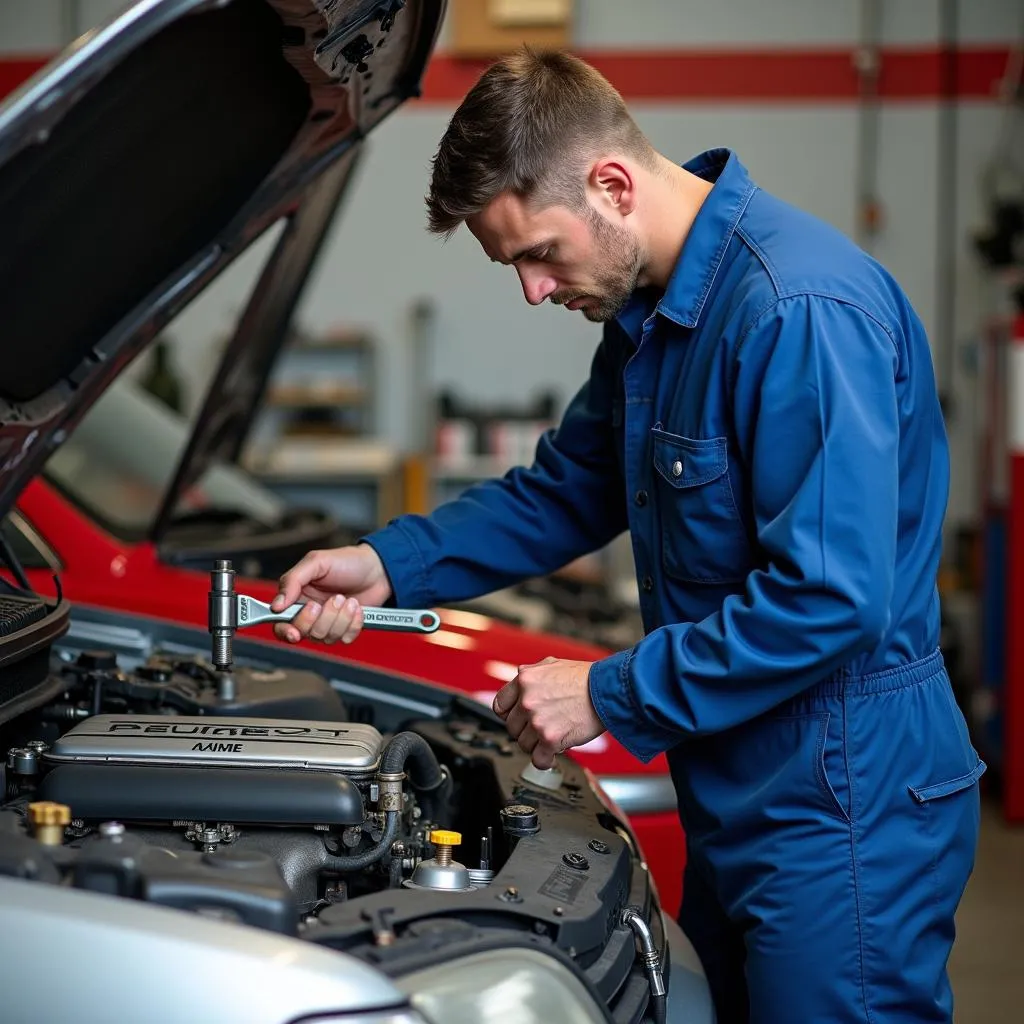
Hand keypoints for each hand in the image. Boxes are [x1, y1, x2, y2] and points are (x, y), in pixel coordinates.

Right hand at [271, 544, 391, 645]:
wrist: (378, 568)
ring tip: (348, 599)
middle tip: (334, 599)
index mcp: (297, 596)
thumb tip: (276, 604)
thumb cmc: (347, 561)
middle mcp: (310, 613)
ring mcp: (328, 622)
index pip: (281, 622)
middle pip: (305, 632)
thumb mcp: (316, 562)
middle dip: (322, 618)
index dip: (286, 630)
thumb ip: (292, 580)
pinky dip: (353, 624)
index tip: (295, 632)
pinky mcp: (346, 629)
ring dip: (340, 618)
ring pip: (326, 636)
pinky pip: (345, 638)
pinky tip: (357, 608)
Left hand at [493, 657, 604, 768]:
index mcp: (524, 680)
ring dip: (537, 744)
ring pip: (523, 744)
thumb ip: (531, 674)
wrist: (608, 690)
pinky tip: (552, 754)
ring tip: (551, 736)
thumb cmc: (585, 678)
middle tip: (541, 727)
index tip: (517, 718)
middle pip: (511, 727)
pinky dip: (545, 760)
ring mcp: (537, 720)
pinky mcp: (551, 739)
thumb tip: (520, 682)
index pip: (499, 705)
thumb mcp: (551, 664)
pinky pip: (537, 760)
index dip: (509, 714)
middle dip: (525, 729)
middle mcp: (527, 700)